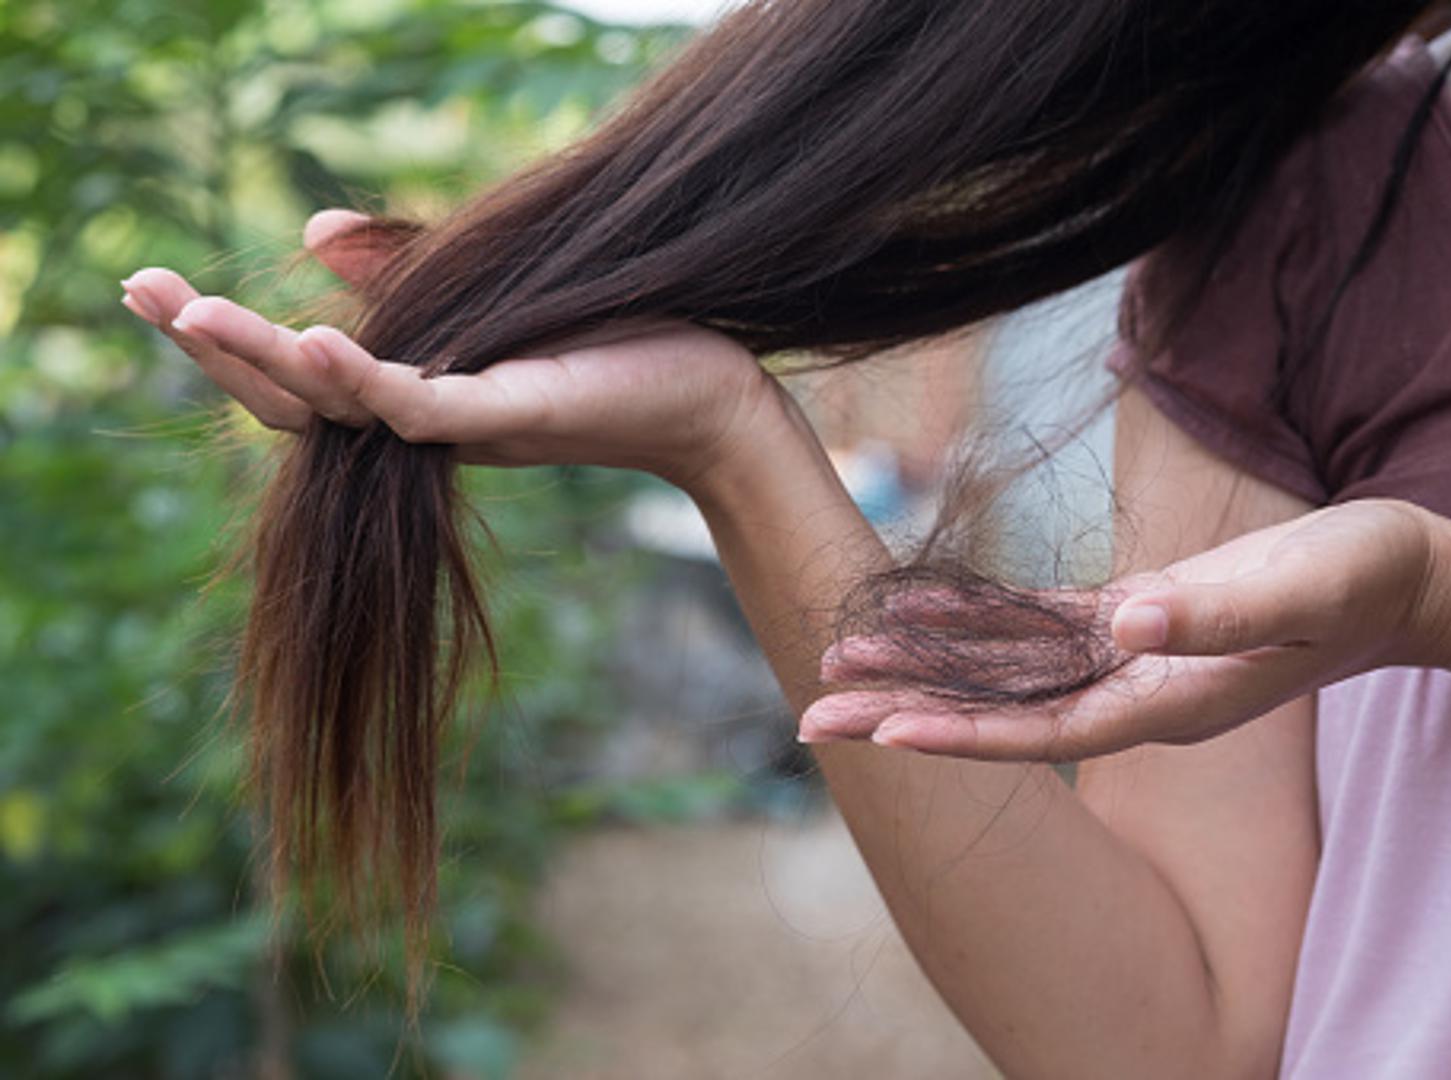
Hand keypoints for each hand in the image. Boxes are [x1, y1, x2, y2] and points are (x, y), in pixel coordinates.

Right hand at [119, 210, 782, 488]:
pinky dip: (364, 379)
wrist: (710, 387)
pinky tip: (311, 339)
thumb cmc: (609, 336)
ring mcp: (465, 427)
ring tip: (196, 314)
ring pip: (342, 410)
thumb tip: (315, 231)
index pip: (298, 376)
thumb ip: (404, 268)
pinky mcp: (513, 418)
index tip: (152, 287)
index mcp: (414, 390)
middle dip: (214, 349)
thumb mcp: (487, 293)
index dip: (224, 338)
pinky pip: (421, 409)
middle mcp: (425, 420)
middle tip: (139, 291)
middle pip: (295, 403)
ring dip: (265, 364)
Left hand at [804, 499, 1450, 760]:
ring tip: (838, 663)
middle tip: (809, 718)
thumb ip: (1218, 611)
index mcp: (1168, 702)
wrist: (1403, 577)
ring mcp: (1127, 660)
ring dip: (924, 668)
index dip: (962, 734)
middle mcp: (1133, 694)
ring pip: (1005, 672)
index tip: (883, 735)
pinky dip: (977, 620)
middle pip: (1001, 714)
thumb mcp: (1300, 585)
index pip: (1045, 732)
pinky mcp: (1131, 619)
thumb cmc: (1362, 580)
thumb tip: (1129, 622)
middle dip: (906, 715)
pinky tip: (917, 611)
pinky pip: (1036, 626)